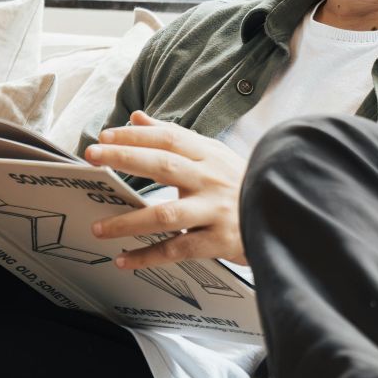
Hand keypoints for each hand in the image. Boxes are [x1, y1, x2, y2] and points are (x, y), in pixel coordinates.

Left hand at [83, 112, 247, 267]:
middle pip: (164, 166)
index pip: (170, 138)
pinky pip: (177, 249)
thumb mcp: (213, 154)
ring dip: (129, 222)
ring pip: (166, 214)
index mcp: (210, 156)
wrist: (283, 214)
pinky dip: (148, 256)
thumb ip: (175, 137)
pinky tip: (124, 259)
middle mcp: (211, 180)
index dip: (137, 135)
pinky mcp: (218, 241)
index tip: (105, 136)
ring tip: (99, 228)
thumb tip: (137, 117)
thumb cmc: (241, 185)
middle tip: (93, 156)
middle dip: (125, 158)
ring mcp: (215, 211)